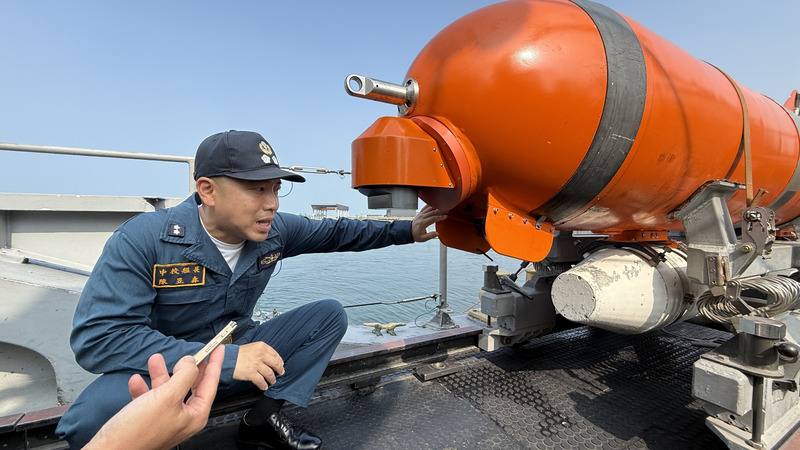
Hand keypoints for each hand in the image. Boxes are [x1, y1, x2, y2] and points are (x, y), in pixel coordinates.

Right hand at [85, 347, 223, 449]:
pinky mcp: (147, 420)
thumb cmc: (139, 430)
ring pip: (167, 390)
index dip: (214, 364)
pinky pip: (149, 399)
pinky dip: (143, 388)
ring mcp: (165, 419)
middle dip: (184, 368)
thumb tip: (191, 362)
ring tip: (154, 359)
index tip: (218, 349)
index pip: (210, 384)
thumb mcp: (167, 397)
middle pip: (189, 386)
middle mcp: (182, 418)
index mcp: (194, 415)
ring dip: (160, 374)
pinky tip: (136, 380)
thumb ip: (184, 376)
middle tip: (189, 353)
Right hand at [233, 341, 284, 389]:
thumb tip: (270, 359)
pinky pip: (261, 381)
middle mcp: (260, 354)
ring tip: (272, 381)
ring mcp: (256, 364)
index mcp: (261, 346)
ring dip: (272, 379)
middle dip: (279, 370)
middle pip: (275, 363)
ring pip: (269, 373)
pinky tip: (264, 386)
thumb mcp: (251, 347)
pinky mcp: (251, 373)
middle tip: (280, 373)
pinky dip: (264, 385)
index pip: (275, 354)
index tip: (281, 364)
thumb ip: (261, 352)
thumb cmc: (237, 354)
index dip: (279, 361)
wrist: (226, 358)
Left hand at [411, 205, 447, 241]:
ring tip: (443, 206)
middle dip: (440, 210)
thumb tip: (437, 233)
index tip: (445, 216)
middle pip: (432, 212)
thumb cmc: (416, 235)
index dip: (440, 217)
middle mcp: (421, 217)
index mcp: (423, 223)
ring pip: (429, 208)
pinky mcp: (420, 213)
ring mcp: (420, 214)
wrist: (408, 232)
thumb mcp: (423, 238)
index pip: (433, 218)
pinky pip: (425, 207)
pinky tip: (434, 203)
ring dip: (436, 207)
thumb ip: (430, 236)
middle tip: (447, 209)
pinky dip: (430, 205)